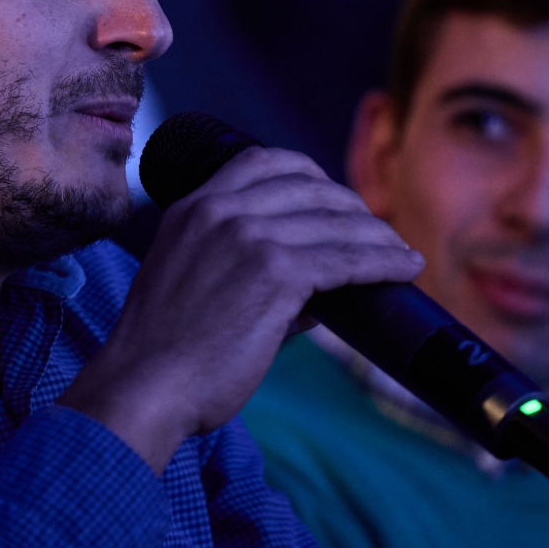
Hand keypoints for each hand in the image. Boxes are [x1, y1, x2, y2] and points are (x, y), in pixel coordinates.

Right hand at [57, 147, 421, 471]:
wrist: (144, 385)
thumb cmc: (163, 352)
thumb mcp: (190, 284)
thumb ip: (246, 275)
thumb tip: (316, 299)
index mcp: (193, 207)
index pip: (261, 162)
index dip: (309, 175)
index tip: (333, 198)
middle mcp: (221, 210)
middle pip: (309, 186)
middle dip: (351, 207)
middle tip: (376, 233)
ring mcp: (249, 237)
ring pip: (335, 222)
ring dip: (377, 236)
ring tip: (401, 252)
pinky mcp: (276, 273)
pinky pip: (346, 259)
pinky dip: (382, 261)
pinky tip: (404, 267)